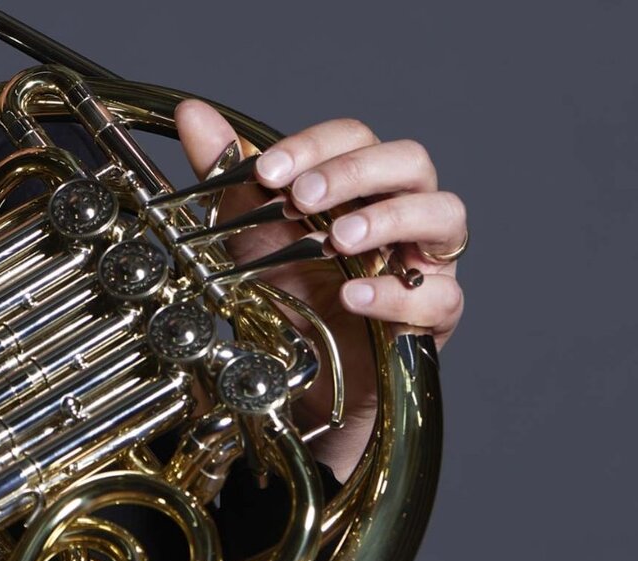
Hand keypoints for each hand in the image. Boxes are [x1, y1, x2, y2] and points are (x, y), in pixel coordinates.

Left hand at [175, 100, 465, 481]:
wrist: (298, 367)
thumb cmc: (286, 289)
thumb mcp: (248, 231)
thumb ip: (228, 174)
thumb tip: (193, 115)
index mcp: (359, 184)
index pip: (356, 138)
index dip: (316, 146)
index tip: (269, 172)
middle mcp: (399, 213)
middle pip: (410, 162)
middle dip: (355, 172)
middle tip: (303, 198)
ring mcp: (424, 261)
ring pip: (445, 215)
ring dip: (391, 218)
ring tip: (340, 239)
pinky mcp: (434, 314)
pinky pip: (442, 296)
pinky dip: (397, 294)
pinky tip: (355, 297)